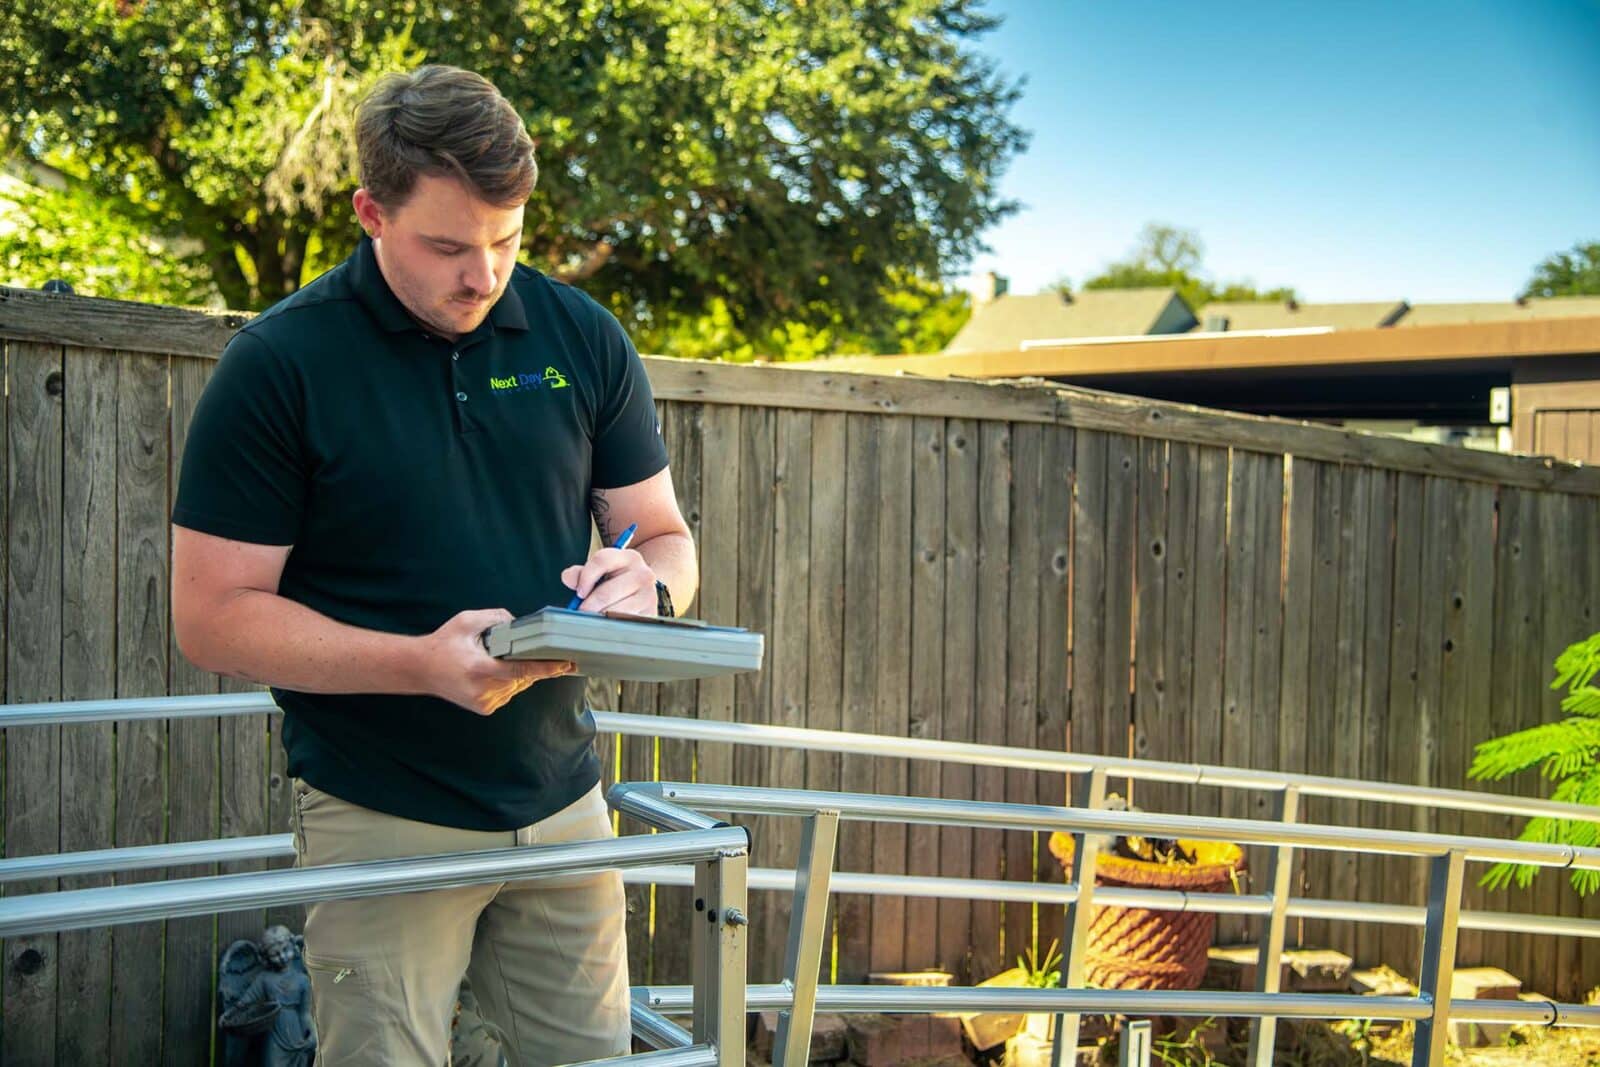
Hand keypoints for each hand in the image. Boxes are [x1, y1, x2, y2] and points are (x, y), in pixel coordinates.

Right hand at [417, 608, 574, 715]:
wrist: (421, 669)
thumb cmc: (444, 643)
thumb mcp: (467, 621)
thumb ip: (496, 618)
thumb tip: (519, 623)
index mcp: (479, 669)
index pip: (521, 669)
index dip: (546, 668)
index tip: (566, 664)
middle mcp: (483, 689)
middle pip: (523, 677)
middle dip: (529, 662)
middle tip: (526, 649)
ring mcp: (485, 702)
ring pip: (517, 685)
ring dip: (518, 672)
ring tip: (495, 660)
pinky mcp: (485, 708)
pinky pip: (509, 692)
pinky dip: (509, 680)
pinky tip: (492, 671)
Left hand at [561, 547, 656, 615]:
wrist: (646, 593)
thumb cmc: (618, 582)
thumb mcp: (601, 573)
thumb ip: (581, 574)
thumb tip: (567, 577)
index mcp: (628, 557)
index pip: (602, 560)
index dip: (586, 577)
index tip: (579, 593)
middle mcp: (643, 573)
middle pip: (605, 592)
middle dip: (588, 606)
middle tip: (582, 612)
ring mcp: (649, 595)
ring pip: (614, 611)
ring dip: (599, 617)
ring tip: (595, 618)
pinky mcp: (650, 613)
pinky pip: (623, 623)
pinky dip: (611, 625)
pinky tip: (608, 623)